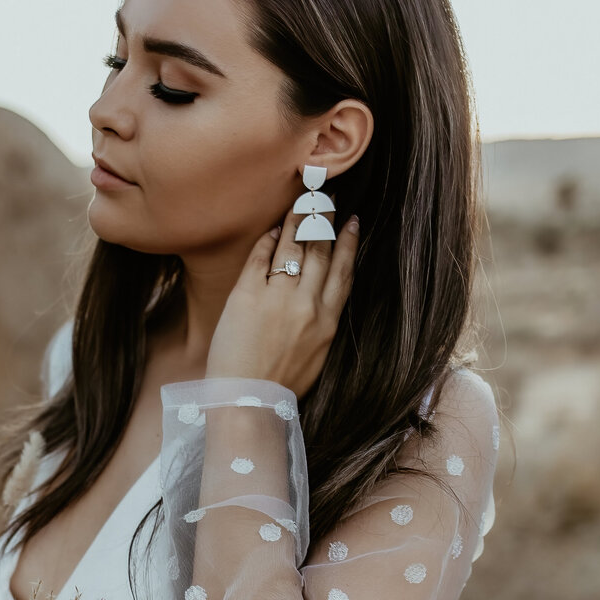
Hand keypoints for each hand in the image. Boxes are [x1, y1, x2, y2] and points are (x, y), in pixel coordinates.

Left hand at [205, 206, 359, 396]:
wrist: (247, 402)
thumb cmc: (279, 385)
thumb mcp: (316, 356)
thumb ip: (320, 323)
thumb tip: (320, 294)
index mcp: (328, 321)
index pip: (343, 271)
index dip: (349, 243)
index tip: (352, 222)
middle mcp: (307, 304)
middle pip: (320, 251)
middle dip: (323, 220)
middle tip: (323, 198)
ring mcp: (278, 298)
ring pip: (293, 247)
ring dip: (298, 221)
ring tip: (300, 204)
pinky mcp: (247, 295)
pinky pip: (261, 256)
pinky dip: (268, 240)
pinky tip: (272, 231)